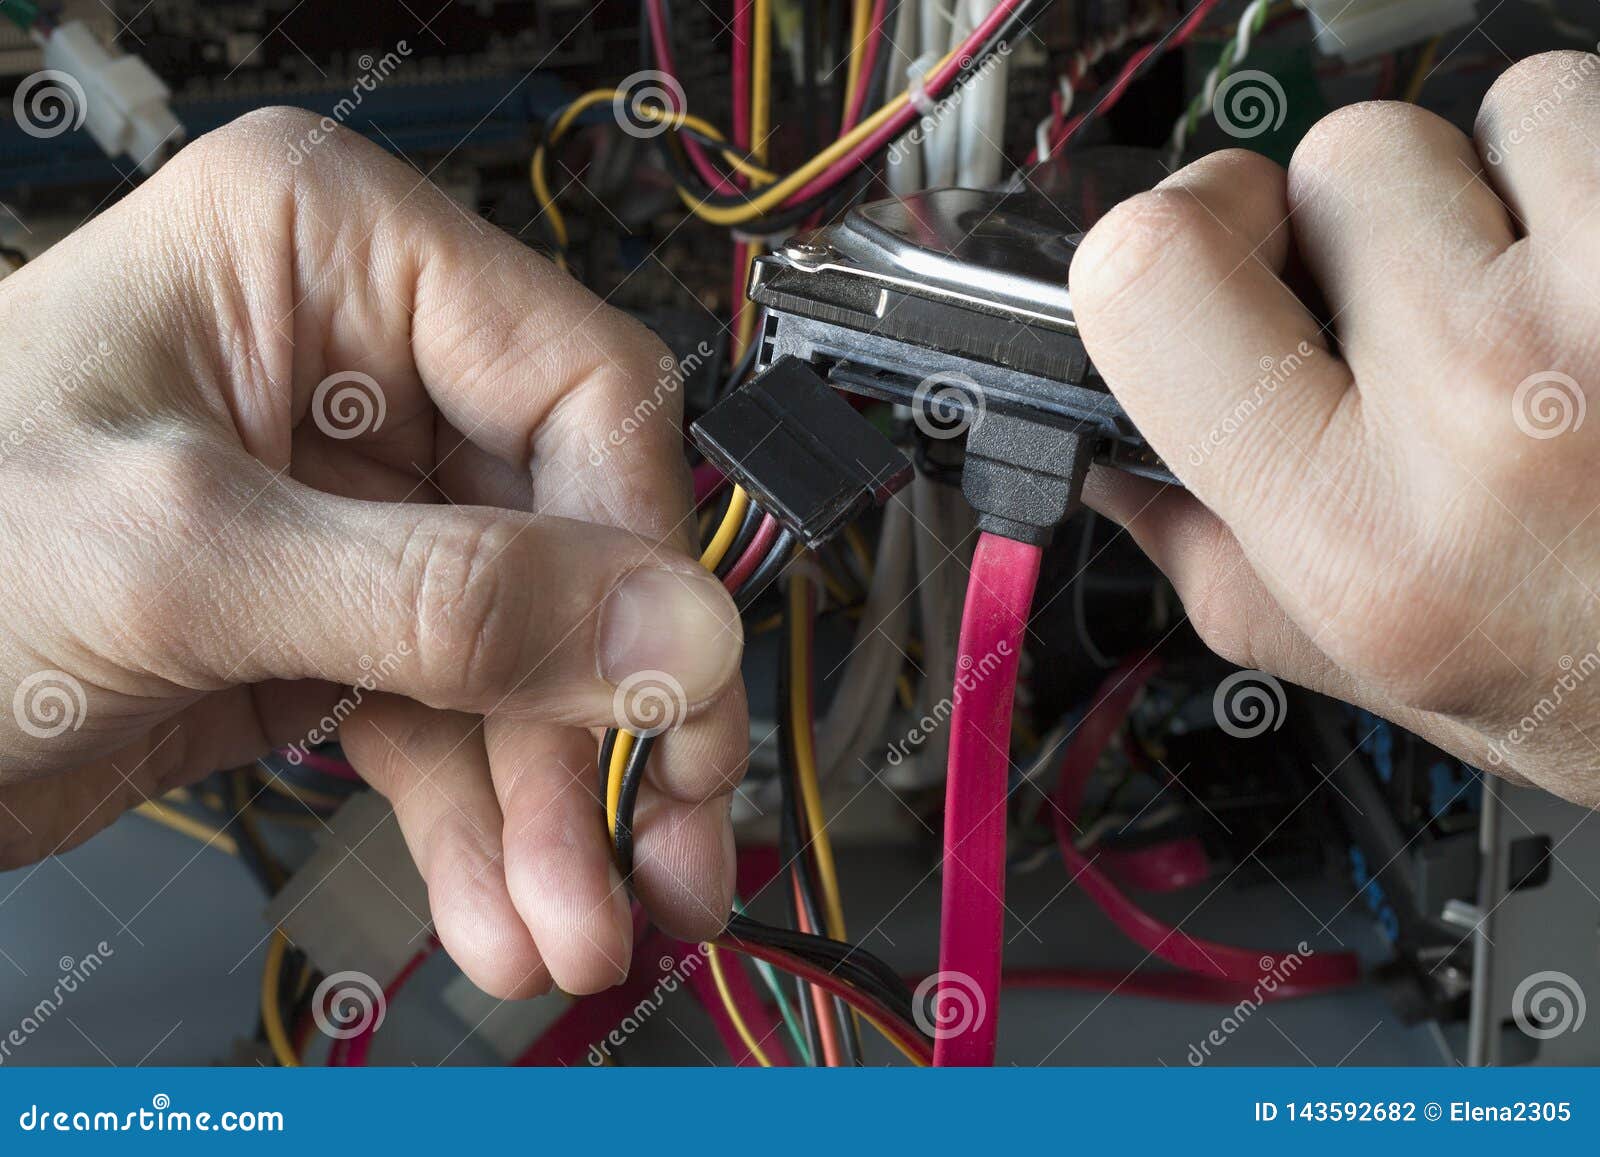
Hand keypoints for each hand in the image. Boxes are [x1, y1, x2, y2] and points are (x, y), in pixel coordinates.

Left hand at [0, 109, 747, 996]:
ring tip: (572, 922)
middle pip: (571, 543)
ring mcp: (360, 500)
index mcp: (333, 253)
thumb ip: (444, 597)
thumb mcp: (181, 561)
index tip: (663, 704)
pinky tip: (499, 903)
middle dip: (600, 723)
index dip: (636, 560)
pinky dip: (482, 818)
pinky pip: (453, 714)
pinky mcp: (340, 615)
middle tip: (655, 851)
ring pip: (522, 653)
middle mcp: (366, 363)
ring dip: (550, 801)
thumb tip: (672, 631)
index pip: (582, 393)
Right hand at [1070, 52, 1599, 807]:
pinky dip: (1587, 175)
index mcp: (1361, 534)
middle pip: (1327, 157)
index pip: (1148, 274)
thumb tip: (1119, 469)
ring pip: (1472, 116)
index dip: (1172, 237)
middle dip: (1355, 223)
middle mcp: (1490, 402)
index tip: (1222, 256)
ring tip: (1541, 316)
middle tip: (1418, 322)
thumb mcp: (1390, 674)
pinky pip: (1587, 109)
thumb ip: (1223, 570)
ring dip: (1490, 191)